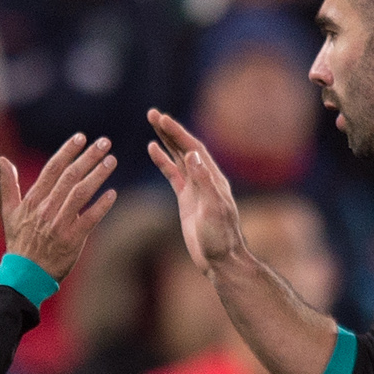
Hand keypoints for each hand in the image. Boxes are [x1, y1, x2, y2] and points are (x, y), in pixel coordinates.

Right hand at [0, 135, 117, 282]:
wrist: (25, 273)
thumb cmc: (19, 241)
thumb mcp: (8, 211)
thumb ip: (8, 184)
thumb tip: (1, 159)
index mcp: (33, 199)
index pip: (53, 169)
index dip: (67, 151)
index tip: (81, 137)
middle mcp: (47, 208)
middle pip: (70, 176)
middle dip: (88, 157)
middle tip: (104, 142)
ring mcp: (60, 224)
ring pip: (81, 193)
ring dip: (97, 175)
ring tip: (111, 160)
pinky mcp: (72, 240)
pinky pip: (89, 219)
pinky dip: (100, 206)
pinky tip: (112, 193)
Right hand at [145, 109, 246, 273]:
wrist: (221, 260)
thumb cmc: (221, 238)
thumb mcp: (213, 209)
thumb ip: (204, 182)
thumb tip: (193, 155)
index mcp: (213, 178)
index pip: (194, 148)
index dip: (178, 132)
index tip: (162, 118)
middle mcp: (205, 179)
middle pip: (185, 147)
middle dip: (170, 130)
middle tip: (152, 113)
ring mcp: (195, 188)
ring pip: (178, 158)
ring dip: (166, 140)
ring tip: (152, 123)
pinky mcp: (186, 199)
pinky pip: (173, 174)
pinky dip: (163, 161)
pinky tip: (152, 149)